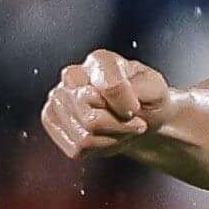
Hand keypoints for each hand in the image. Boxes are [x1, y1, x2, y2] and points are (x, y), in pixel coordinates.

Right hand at [42, 48, 169, 158]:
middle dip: (120, 127)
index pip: (109, 87)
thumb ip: (141, 88)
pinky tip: (106, 134)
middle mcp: (72, 76)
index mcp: (100, 61)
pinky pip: (77, 147)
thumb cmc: (147, 99)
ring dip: (112, 138)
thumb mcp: (157, 90)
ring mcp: (57, 98)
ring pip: (84, 136)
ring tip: (120, 127)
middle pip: (92, 119)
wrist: (140, 116)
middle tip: (132, 120)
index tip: (135, 107)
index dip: (127, 105)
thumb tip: (114, 94)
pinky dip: (99, 147)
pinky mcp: (51, 120)